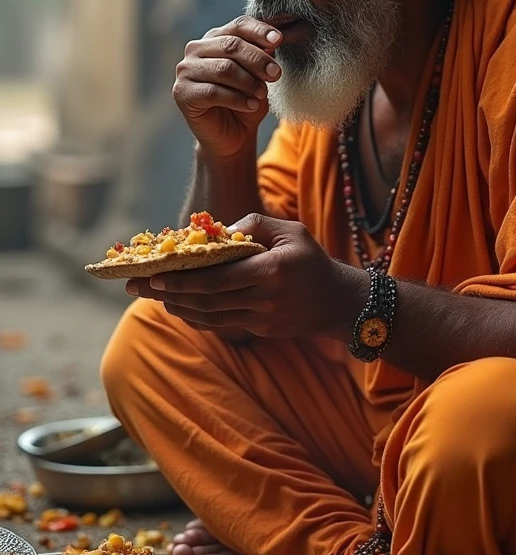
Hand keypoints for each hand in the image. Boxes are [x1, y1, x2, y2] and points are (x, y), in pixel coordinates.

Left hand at [127, 215, 368, 339]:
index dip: (183, 279)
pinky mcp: (261, 330)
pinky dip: (196, 316)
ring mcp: (263, 317)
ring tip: (153, 296)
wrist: (339, 302)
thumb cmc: (312, 260)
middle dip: (168, 293)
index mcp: (272, 269)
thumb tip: (217, 231)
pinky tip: (179, 306)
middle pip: (206, 299)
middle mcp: (266, 297)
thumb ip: (255, 224)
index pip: (218, 278)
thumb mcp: (291, 231)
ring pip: (210, 315)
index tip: (155, 275)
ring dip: (178, 307)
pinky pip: (221, 324)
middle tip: (138, 286)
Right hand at [173, 16, 282, 159]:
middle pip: (232, 46)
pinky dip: (237, 99)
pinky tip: (251, 105)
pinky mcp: (182, 92)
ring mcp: (186, 70)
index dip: (259, 31)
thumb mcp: (260, 77)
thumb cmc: (245, 101)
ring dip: (249, 82)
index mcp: (215, 38)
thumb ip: (263, 57)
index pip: (238, 26)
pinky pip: (213, 92)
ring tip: (262, 94)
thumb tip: (273, 41)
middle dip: (258, 59)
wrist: (232, 136)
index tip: (279, 40)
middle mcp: (196, 50)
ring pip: (224, 68)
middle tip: (275, 74)